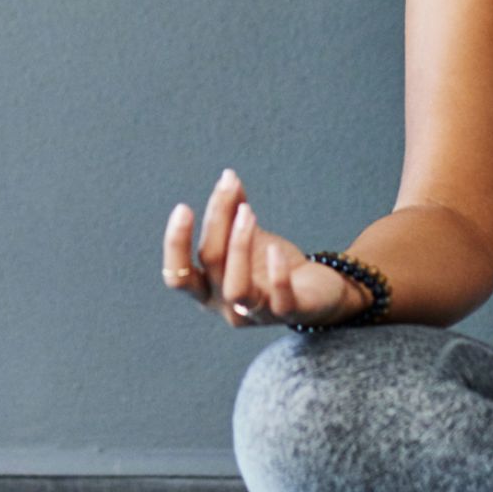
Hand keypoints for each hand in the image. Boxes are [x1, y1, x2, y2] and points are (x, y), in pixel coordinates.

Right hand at [161, 167, 369, 328]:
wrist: (317, 293)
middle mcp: (225, 306)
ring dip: (239, 245)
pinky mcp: (287, 313)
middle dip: (216, 222)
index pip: (178, 274)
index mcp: (208, 289)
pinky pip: (280, 300)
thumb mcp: (251, 239)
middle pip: (209, 265)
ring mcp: (255, 314)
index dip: (176, 244)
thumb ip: (235, 213)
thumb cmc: (274, 266)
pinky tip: (276, 249)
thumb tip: (228, 177)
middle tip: (228, 188)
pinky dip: (277, 274)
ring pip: (236, 288)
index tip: (183, 207)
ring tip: (248, 213)